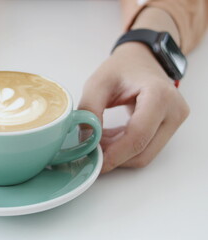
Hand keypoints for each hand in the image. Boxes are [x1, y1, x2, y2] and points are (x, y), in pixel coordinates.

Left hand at [78, 42, 188, 172]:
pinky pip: (146, 148)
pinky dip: (124, 148)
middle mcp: (174, 111)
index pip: (138, 136)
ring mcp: (174, 121)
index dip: (115, 154)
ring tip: (99, 141)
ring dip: (119, 154)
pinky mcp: (169, 128)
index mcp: (159, 96)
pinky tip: (109, 139)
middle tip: (91, 151)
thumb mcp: (98, 83)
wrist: (141, 59)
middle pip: (143, 151)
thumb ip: (89, 110)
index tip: (95, 161)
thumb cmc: (122, 68)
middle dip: (115, 157)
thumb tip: (86, 140)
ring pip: (145, 154)